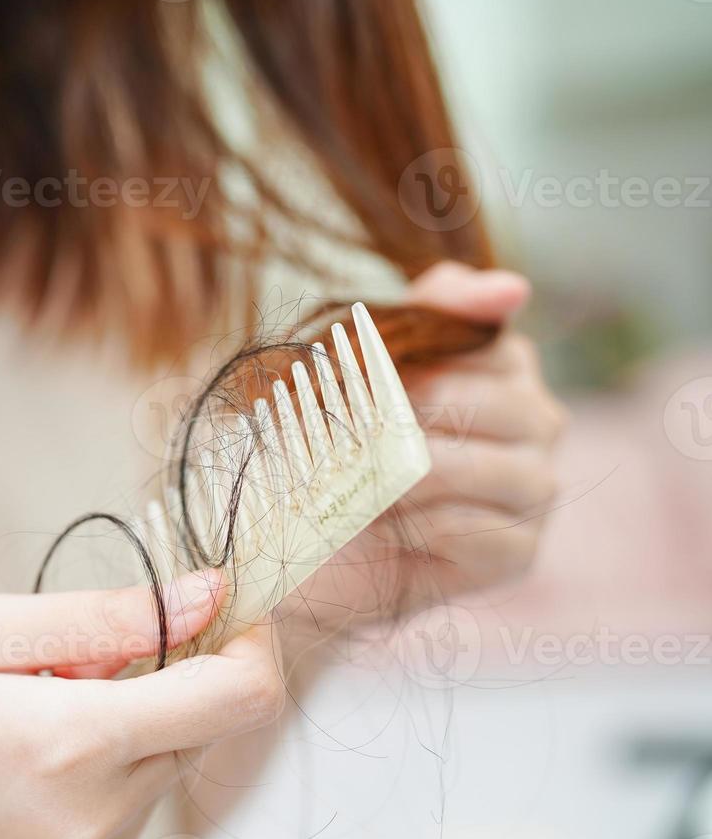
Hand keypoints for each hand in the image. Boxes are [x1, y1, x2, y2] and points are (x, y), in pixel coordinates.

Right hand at [0, 570, 281, 838]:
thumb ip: (108, 614)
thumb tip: (205, 595)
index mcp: (75, 745)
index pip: (238, 696)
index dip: (251, 637)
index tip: (219, 601)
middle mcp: (98, 815)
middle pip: (207, 723)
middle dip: (171, 666)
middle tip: (75, 644)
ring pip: (173, 756)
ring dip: (134, 710)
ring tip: (34, 694)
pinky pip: (137, 793)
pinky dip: (111, 751)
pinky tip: (32, 735)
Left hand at [281, 262, 567, 637]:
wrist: (300, 538)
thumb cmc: (333, 439)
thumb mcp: (359, 360)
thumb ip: (432, 310)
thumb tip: (513, 287)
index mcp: (504, 363)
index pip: (479, 338)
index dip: (403, 361)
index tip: (352, 375)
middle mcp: (538, 420)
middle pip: (480, 402)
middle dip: (397, 420)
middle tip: (347, 439)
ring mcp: (535, 488)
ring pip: (478, 467)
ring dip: (401, 477)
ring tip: (360, 483)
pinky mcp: (519, 552)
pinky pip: (475, 530)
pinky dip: (417, 527)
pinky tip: (387, 526)